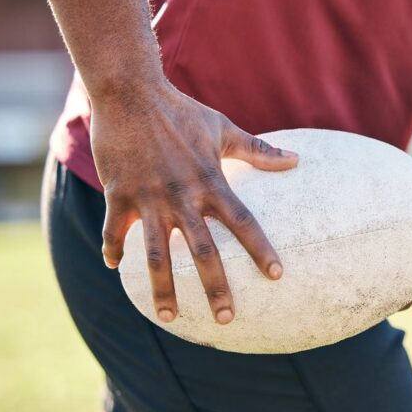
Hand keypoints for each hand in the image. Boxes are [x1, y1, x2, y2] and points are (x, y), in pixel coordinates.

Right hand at [92, 81, 297, 324]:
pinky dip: (114, 249)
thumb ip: (259, 151)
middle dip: (216, 286)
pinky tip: (115, 268)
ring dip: (164, 287)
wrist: (131, 93)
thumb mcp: (224, 129)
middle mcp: (183, 195)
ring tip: (170, 317)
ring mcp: (149, 197)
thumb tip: (297, 160)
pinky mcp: (119, 194)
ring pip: (157, 253)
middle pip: (204, 250)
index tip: (277, 275)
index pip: (243, 222)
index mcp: (211, 181)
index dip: (261, 249)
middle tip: (227, 319)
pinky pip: (115, 230)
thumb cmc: (181, 112)